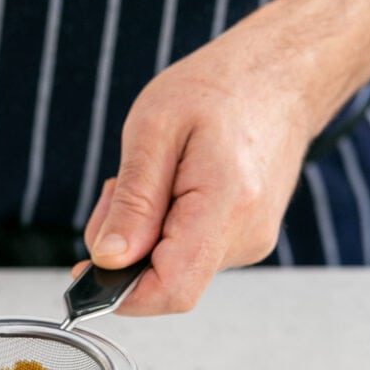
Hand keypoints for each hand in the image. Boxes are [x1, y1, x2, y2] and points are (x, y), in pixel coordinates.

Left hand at [81, 0, 328, 315]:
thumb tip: (107, 260)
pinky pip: (190, 254)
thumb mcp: (154, 128)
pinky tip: (173, 188)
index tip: (88, 270)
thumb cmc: (220, 88)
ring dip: (144, 236)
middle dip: (125, 252)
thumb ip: (132, 202)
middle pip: (166, 282)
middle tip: (117, 192)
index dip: (120, 294)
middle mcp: (246, 236)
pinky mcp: (247, 240)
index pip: (171, 291)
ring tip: (153, 178)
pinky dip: (165, 231)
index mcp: (225, 206)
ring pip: (175, 269)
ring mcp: (251, 242)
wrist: (281, 74)